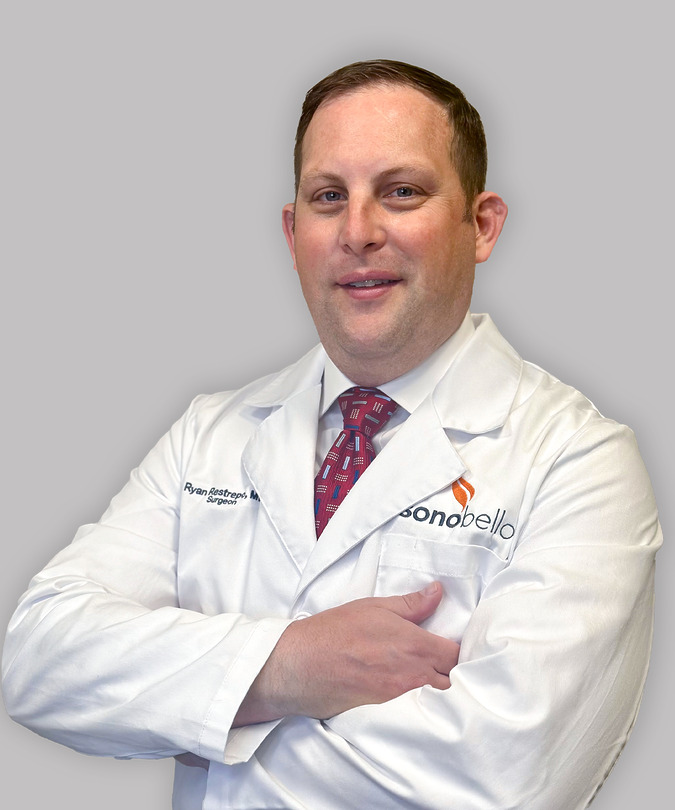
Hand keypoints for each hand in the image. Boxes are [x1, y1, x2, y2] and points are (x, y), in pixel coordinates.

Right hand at [234, 581, 458, 725]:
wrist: (302, 666)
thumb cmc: (335, 631)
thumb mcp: (374, 606)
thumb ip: (411, 604)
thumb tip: (437, 592)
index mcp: (414, 645)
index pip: (456, 655)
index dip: (459, 648)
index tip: (451, 639)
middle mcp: (412, 673)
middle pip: (450, 676)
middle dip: (449, 666)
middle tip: (437, 651)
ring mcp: (399, 693)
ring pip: (431, 689)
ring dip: (431, 678)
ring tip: (418, 662)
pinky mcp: (384, 705)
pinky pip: (410, 698)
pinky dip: (411, 688)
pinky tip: (397, 675)